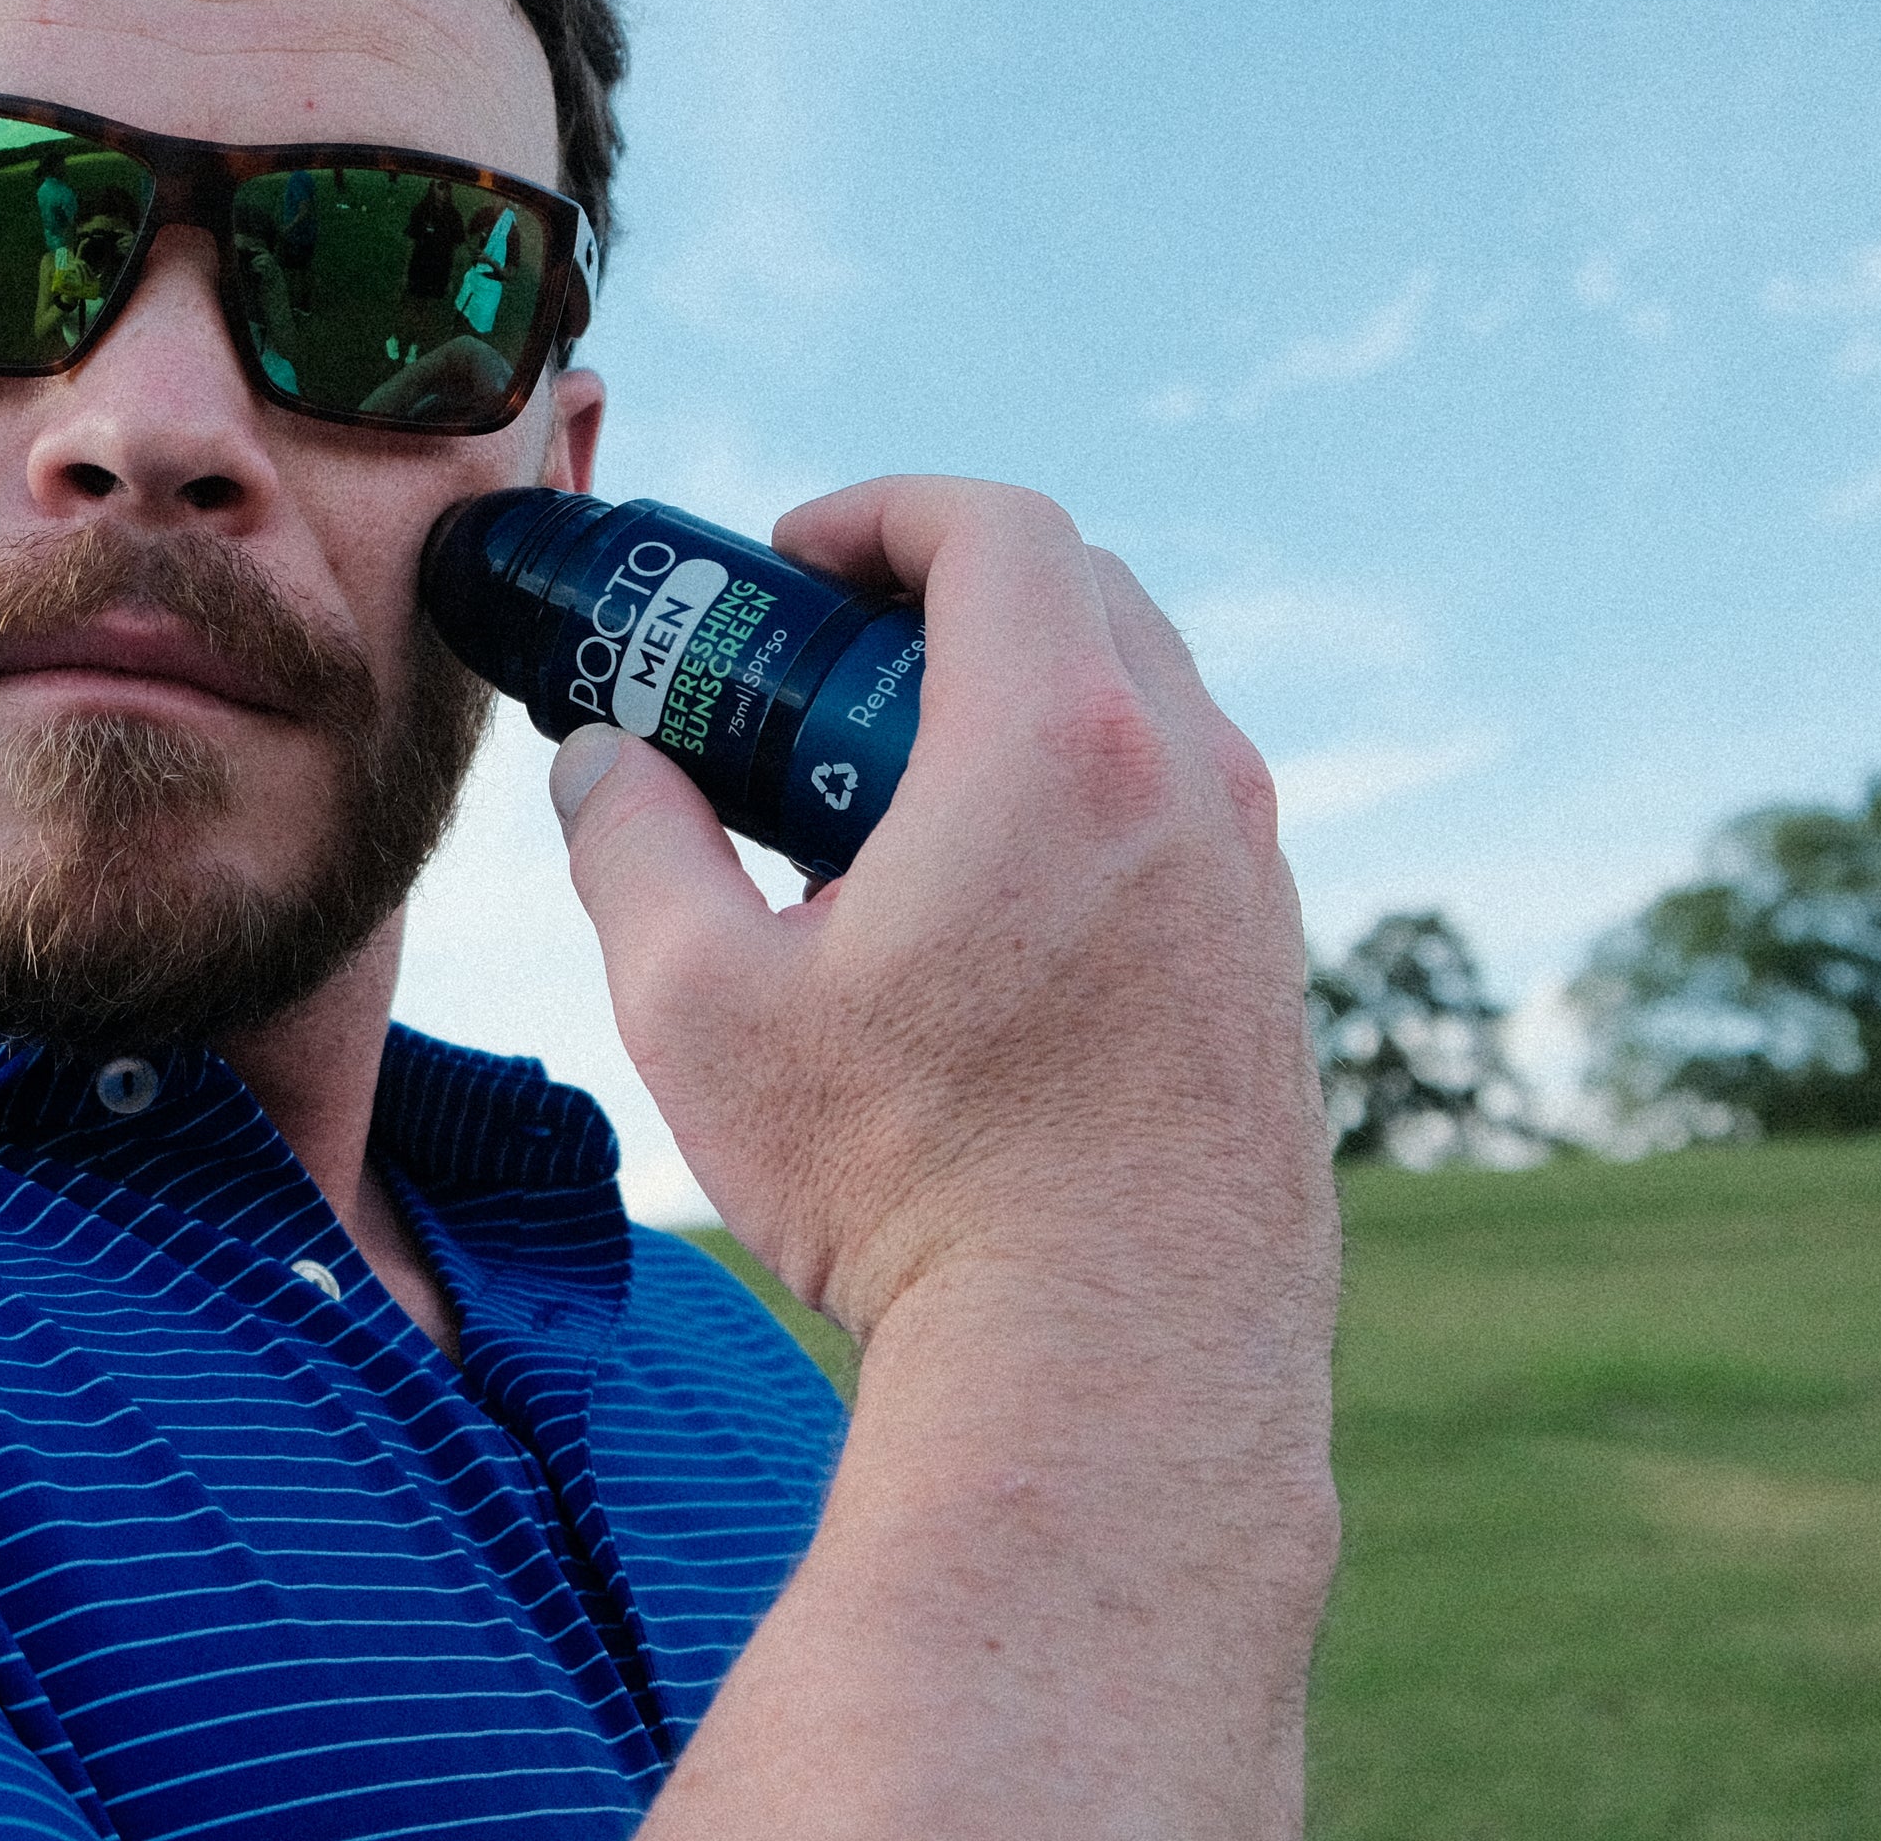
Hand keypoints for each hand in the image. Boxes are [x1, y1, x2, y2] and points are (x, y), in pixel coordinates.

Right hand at [552, 473, 1331, 1356]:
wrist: (1113, 1370)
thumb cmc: (909, 1186)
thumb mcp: (701, 1009)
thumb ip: (631, 850)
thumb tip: (603, 767)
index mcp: (1056, 748)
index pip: (994, 527)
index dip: (880, 510)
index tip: (792, 559)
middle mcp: (1190, 781)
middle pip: (1081, 588)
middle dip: (941, 590)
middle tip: (823, 661)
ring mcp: (1255, 876)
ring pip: (1147, 697)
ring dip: (1022, 690)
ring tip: (896, 789)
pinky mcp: (1276, 966)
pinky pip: (1185, 806)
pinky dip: (1087, 789)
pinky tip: (988, 902)